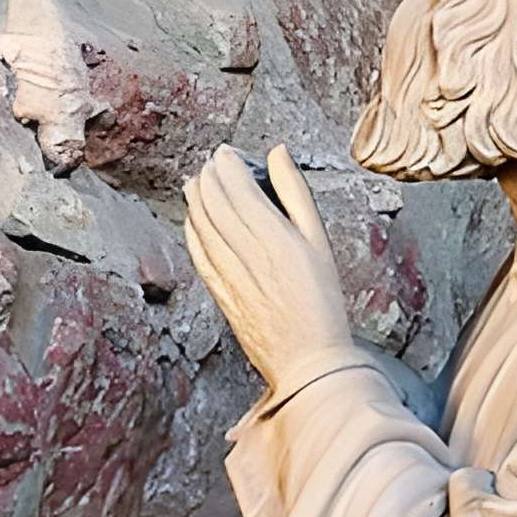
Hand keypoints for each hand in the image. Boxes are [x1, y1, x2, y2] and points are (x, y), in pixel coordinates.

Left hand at [183, 145, 354, 398]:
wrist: (311, 363)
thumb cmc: (324, 305)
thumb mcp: (320, 242)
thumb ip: (296, 194)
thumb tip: (278, 153)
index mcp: (277, 237)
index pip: (238, 188)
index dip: (226, 166)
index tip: (224, 154)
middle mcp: (250, 254)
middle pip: (216, 203)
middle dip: (208, 178)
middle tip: (209, 165)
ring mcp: (232, 277)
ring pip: (203, 227)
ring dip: (195, 200)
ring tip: (195, 183)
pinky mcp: (223, 297)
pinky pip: (199, 257)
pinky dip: (192, 234)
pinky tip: (192, 222)